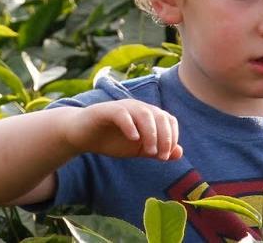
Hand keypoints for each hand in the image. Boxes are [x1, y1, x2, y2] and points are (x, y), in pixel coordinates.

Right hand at [63, 100, 183, 160]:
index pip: (169, 120)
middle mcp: (137, 107)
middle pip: (160, 115)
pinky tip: (133, 139)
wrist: (82, 135)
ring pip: (144, 114)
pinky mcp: (106, 110)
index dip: (172, 137)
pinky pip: (122, 114)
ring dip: (151, 133)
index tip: (166, 155)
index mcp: (147, 115)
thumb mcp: (137, 149)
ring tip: (149, 151)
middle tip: (160, 156)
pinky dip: (130, 125)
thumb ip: (157, 150)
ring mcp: (122, 107)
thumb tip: (180, 153)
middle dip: (164, 137)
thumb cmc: (111, 140)